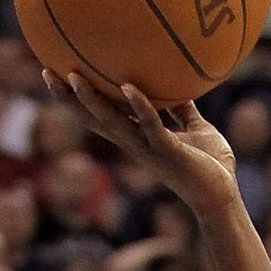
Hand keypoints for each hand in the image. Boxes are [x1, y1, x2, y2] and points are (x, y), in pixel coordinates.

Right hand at [51, 74, 239, 220]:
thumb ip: (182, 109)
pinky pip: (150, 125)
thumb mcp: (195, 128)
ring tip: (72, 76)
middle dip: (68, 100)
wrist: (224, 197)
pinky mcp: (169, 151)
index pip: (100, 116)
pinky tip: (127, 86)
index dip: (77, 99)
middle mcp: (136, 144)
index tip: (57, 74)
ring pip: (112, 123)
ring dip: (91, 101)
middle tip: (46, 73)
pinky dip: (139, 105)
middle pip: (93, 119)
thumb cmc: (210, 165)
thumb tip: (179, 80)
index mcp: (137, 137)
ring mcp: (149, 148)